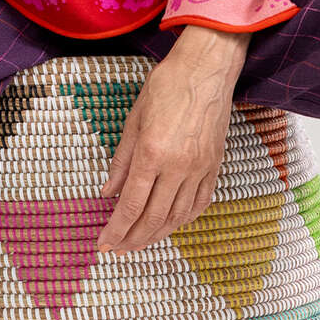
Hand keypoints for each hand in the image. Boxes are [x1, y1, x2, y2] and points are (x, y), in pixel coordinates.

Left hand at [97, 26, 251, 253]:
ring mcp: (200, 169)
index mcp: (153, 154)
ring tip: (139, 242)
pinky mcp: (215, 166)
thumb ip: (121, 161)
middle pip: (153, 218)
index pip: (131, 205)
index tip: (104, 244)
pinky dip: (183, 219)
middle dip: (133, 239)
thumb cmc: (167, 87)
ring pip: (177, 216)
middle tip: (118, 249)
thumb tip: (108, 192)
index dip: (116, 230)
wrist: (207, 70)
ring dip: (156, 234)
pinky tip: (170, 224)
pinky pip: (199, 203)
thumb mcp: (134, 120)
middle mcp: (178, 167)